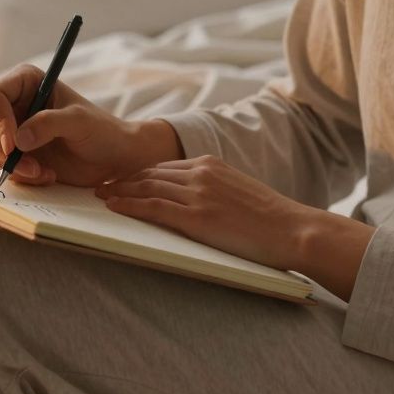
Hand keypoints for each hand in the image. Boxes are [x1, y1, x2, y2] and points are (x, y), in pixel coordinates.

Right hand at [0, 64, 180, 186]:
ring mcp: (14, 130)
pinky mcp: (18, 154)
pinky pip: (3, 167)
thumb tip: (18, 139)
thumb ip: (49, 124)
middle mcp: (15, 104)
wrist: (114, 158)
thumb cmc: (102, 131)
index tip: (14, 145)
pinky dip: (22, 176)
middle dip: (3, 150)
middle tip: (29, 166)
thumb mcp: (79, 121)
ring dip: (15, 166)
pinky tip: (47, 175)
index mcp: (27, 83)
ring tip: (44, 172)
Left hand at [95, 155, 374, 299]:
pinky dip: (128, 204)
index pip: (163, 166)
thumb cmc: (270, 219)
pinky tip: (113, 206)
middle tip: (101, 185)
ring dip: (119, 190)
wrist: (293, 229)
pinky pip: (152, 207)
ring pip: (146, 187)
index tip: (120, 178)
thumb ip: (214, 190)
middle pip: (149, 173)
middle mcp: (201, 173)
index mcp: (211, 165)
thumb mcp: (239, 192)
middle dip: (122, 179)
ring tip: (100, 195)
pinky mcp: (196, 216)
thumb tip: (197, 201)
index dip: (138, 173)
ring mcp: (197, 193)